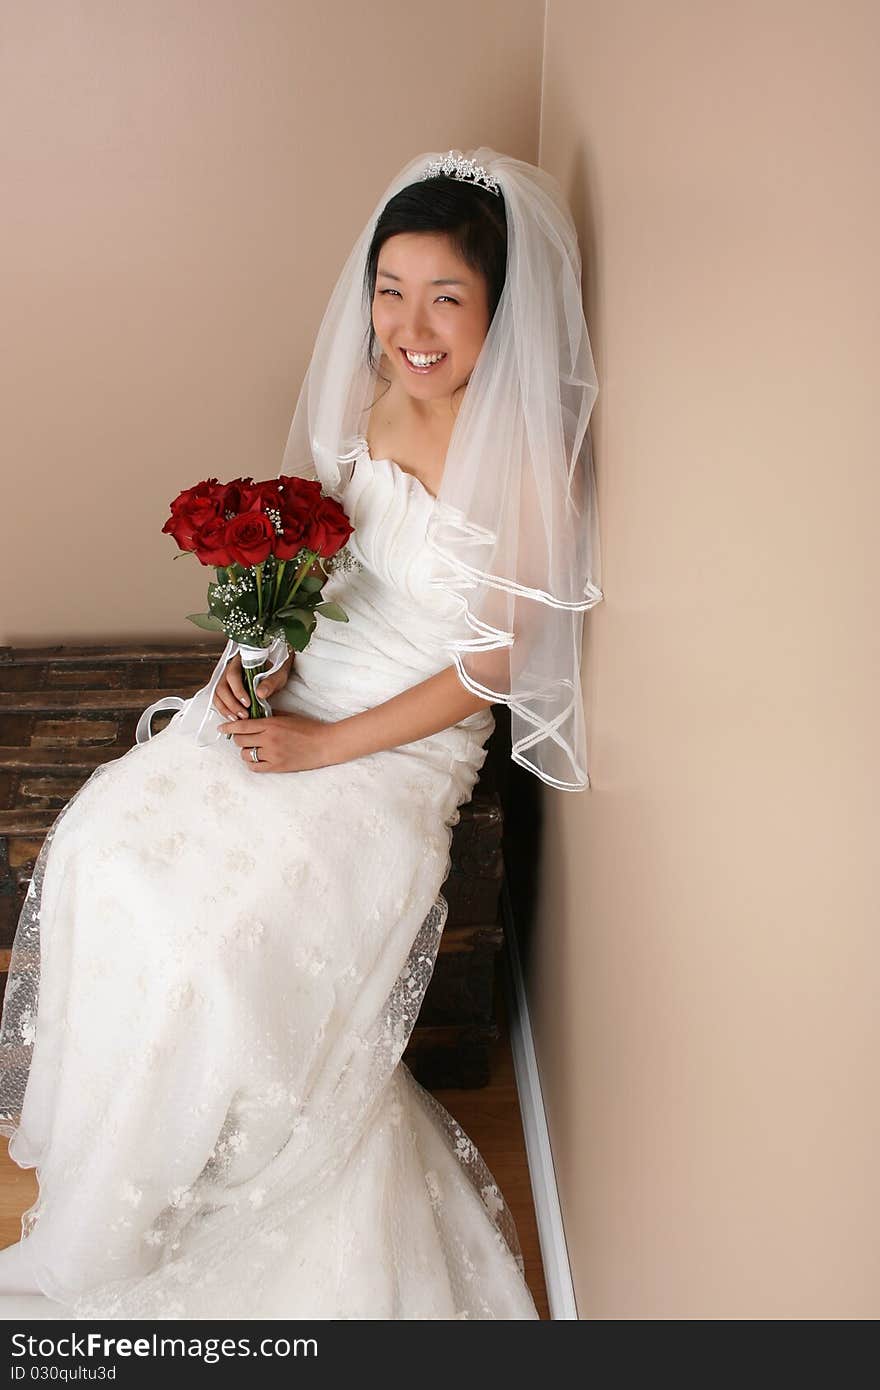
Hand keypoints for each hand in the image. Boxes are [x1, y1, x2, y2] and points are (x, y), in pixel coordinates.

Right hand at [212, 650, 293, 721]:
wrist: (274, 669)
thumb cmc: (276, 669)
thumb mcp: (278, 674)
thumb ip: (271, 682)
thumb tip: (260, 693)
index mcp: (241, 661)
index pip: (232, 675)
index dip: (238, 691)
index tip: (248, 703)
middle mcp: (229, 669)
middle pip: (222, 687)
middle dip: (232, 704)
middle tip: (244, 715)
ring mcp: (226, 679)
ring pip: (218, 695)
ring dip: (226, 709)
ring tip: (238, 718)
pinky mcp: (226, 689)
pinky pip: (219, 700)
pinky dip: (225, 710)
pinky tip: (234, 717)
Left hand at [216, 710, 337, 772]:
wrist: (324, 744)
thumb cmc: (308, 728)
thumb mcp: (288, 716)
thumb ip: (269, 715)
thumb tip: (253, 716)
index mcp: (271, 725)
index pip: (242, 726)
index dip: (229, 726)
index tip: (221, 727)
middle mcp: (269, 740)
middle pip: (240, 740)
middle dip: (238, 738)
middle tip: (242, 737)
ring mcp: (272, 755)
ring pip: (245, 754)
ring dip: (245, 751)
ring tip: (252, 748)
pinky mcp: (277, 767)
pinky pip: (255, 767)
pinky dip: (252, 762)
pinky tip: (256, 758)